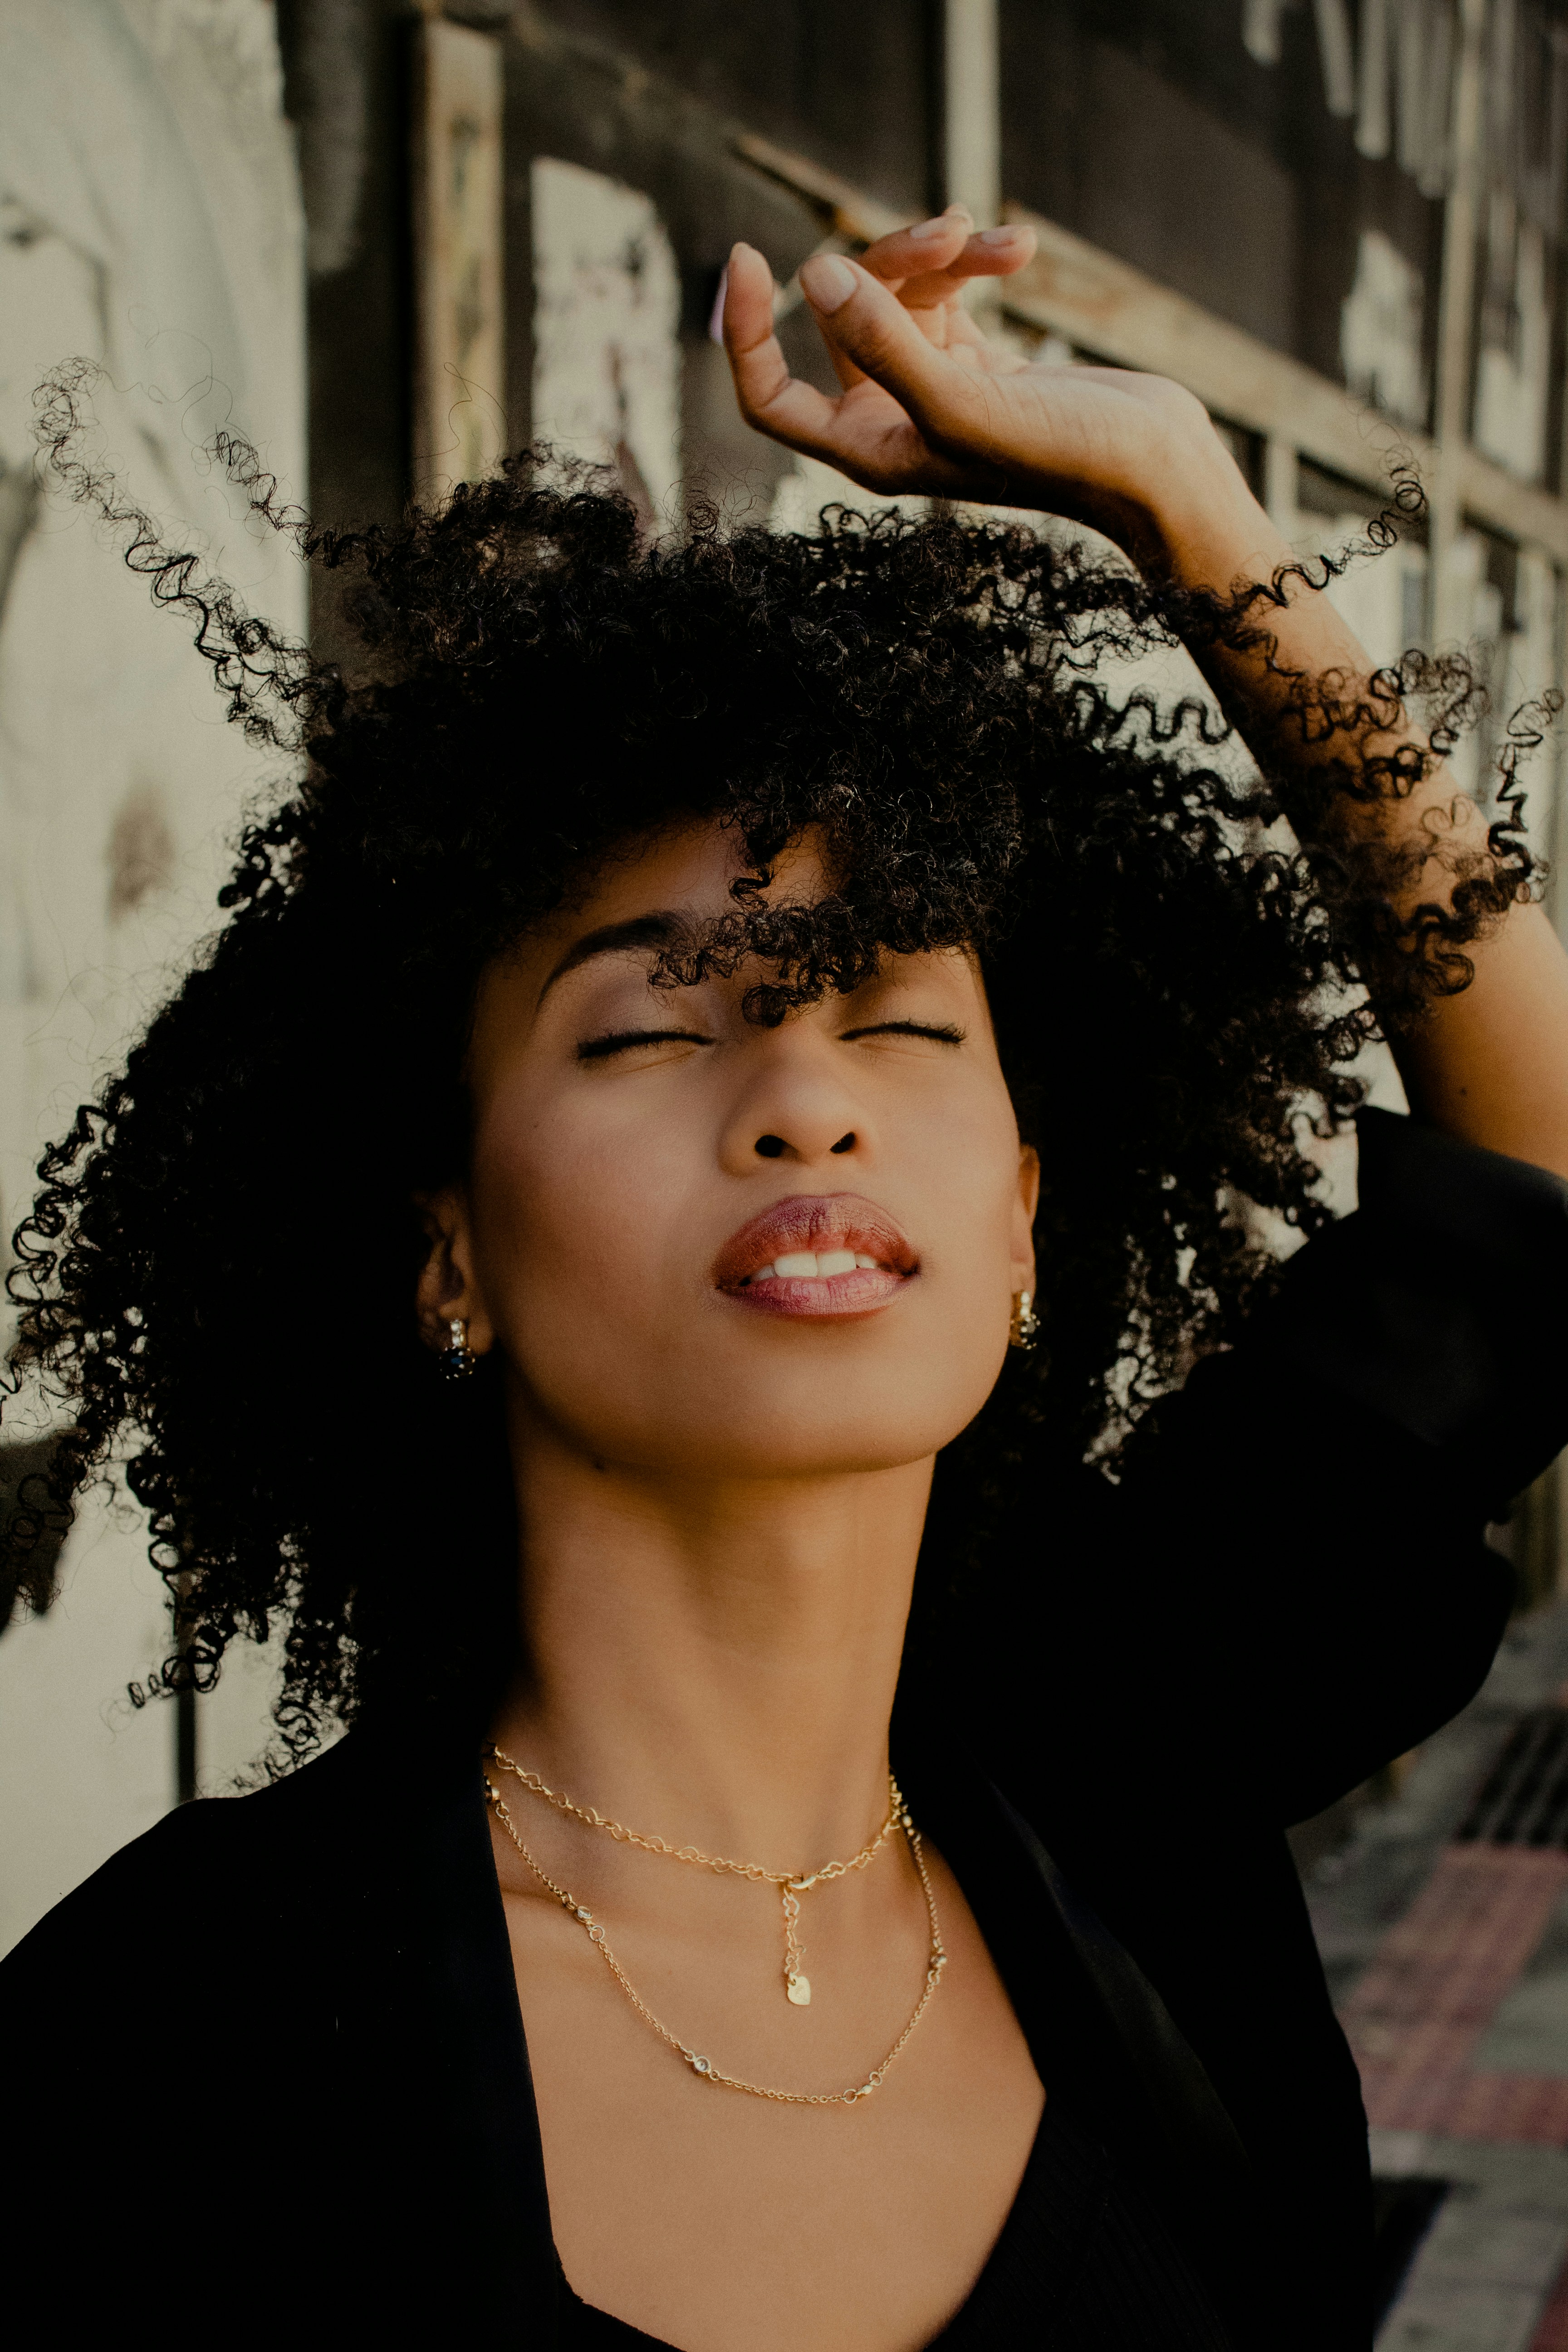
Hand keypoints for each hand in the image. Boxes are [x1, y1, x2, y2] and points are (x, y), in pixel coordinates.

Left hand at [722, 211, 1262, 579]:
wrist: (1153, 467)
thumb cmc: (1064, 456)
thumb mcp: (965, 402)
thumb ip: (886, 342)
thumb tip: (817, 274)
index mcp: (870, 450)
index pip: (771, 397)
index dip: (744, 332)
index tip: (746, 257)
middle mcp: (891, 419)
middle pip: (844, 315)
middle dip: (891, 261)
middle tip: (952, 233)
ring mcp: (932, 386)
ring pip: (899, 291)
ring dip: (945, 253)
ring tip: (1003, 241)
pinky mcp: (977, 359)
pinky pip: (945, 291)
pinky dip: (975, 261)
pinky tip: (1019, 247)